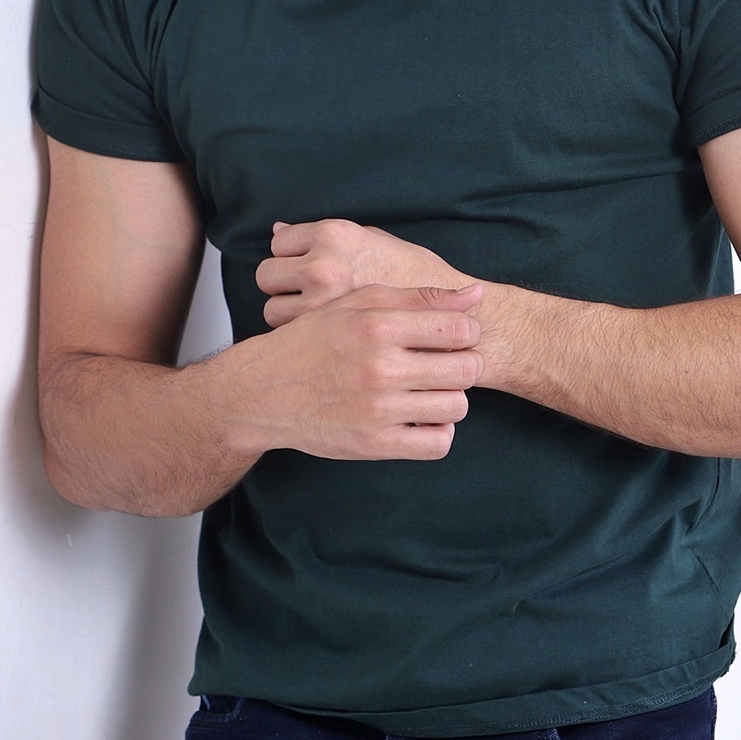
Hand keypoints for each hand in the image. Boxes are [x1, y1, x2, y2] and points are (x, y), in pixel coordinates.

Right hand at [232, 281, 484, 460]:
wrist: (263, 390)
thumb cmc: (313, 342)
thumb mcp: (357, 305)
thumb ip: (417, 297)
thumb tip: (476, 295)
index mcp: (378, 326)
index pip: (459, 329)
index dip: (467, 332)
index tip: (454, 337)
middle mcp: (380, 367)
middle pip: (466, 369)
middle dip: (466, 364)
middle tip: (448, 364)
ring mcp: (378, 409)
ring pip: (457, 406)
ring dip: (450, 398)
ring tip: (430, 390)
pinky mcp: (374, 444)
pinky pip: (437, 443)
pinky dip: (437, 431)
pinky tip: (420, 417)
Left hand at [257, 217, 473, 327]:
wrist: (449, 317)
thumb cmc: (413, 277)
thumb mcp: (373, 240)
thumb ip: (324, 236)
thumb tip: (277, 227)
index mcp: (335, 235)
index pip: (279, 241)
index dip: (292, 257)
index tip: (307, 269)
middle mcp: (323, 265)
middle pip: (267, 275)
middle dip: (283, 286)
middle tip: (308, 296)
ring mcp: (320, 304)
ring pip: (272, 310)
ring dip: (288, 315)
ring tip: (319, 319)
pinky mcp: (324, 338)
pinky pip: (289, 336)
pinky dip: (301, 339)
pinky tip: (324, 338)